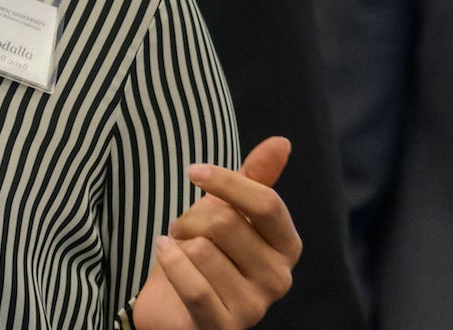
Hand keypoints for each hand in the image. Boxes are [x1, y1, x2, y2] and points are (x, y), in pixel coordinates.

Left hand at [131, 137, 301, 329]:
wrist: (173, 303)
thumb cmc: (205, 252)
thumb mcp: (228, 210)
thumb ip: (254, 178)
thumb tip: (281, 142)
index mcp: (288, 246)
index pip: (267, 202)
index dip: (226, 181)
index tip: (192, 171)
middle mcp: (279, 279)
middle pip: (227, 223)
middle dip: (190, 219)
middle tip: (183, 230)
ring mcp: (254, 307)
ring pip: (203, 251)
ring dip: (177, 245)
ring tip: (178, 252)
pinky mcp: (224, 327)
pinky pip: (192, 285)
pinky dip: (170, 263)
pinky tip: (165, 255)